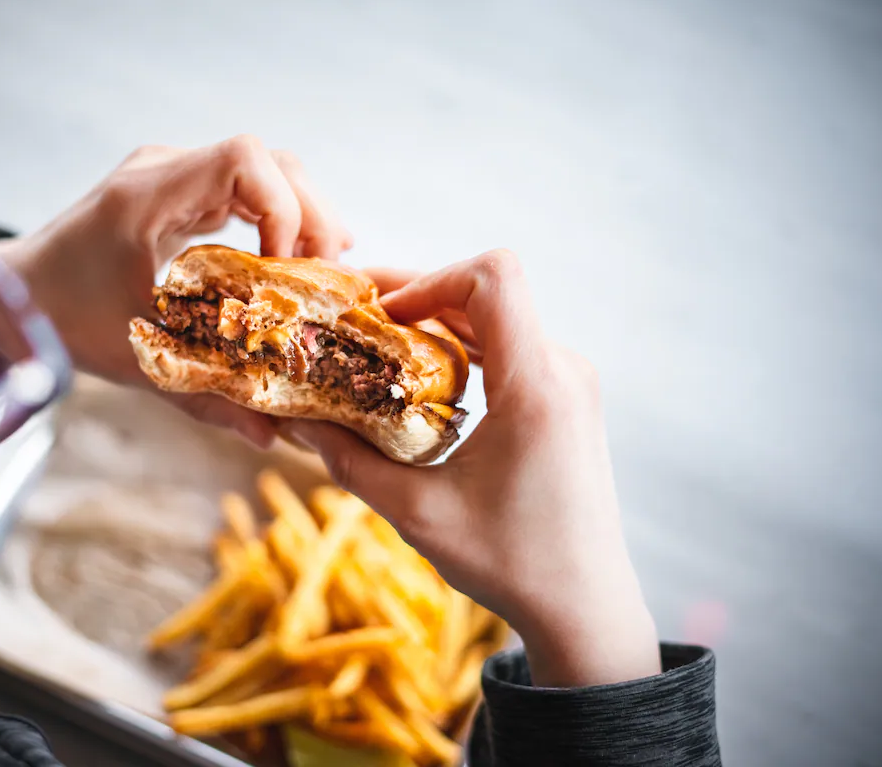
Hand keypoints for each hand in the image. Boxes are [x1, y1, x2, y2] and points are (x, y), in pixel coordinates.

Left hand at [3, 136, 352, 446]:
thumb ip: (205, 397)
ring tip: (322, 266)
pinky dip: (277, 215)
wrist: (13, 298)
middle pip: (268, 161)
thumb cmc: (62, 322)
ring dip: (301, 214)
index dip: (282, 206)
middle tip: (327, 272)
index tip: (283, 266)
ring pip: (263, 169)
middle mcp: (162, 171)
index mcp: (147, 196)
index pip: (243, 161)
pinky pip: (243, 187)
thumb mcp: (137, 360)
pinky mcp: (176, 193)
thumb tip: (270, 437)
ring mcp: (170, 176)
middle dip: (310, 213)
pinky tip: (297, 255)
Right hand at [284, 252, 660, 687]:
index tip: (381, 315)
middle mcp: (563, 371)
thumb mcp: (417, 513)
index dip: (429, 278)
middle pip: (488, 292)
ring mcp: (570, 383)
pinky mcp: (567, 400)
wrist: (585, 605)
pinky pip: (511, 347)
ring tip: (378, 348)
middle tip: (356, 322)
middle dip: (418, 297)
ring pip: (497, 317)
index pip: (493, 276)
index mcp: (536, 387)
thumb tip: (296, 421)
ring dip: (437, 324)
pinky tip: (419, 379)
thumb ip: (350, 461)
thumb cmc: (511, 565)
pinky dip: (461, 349)